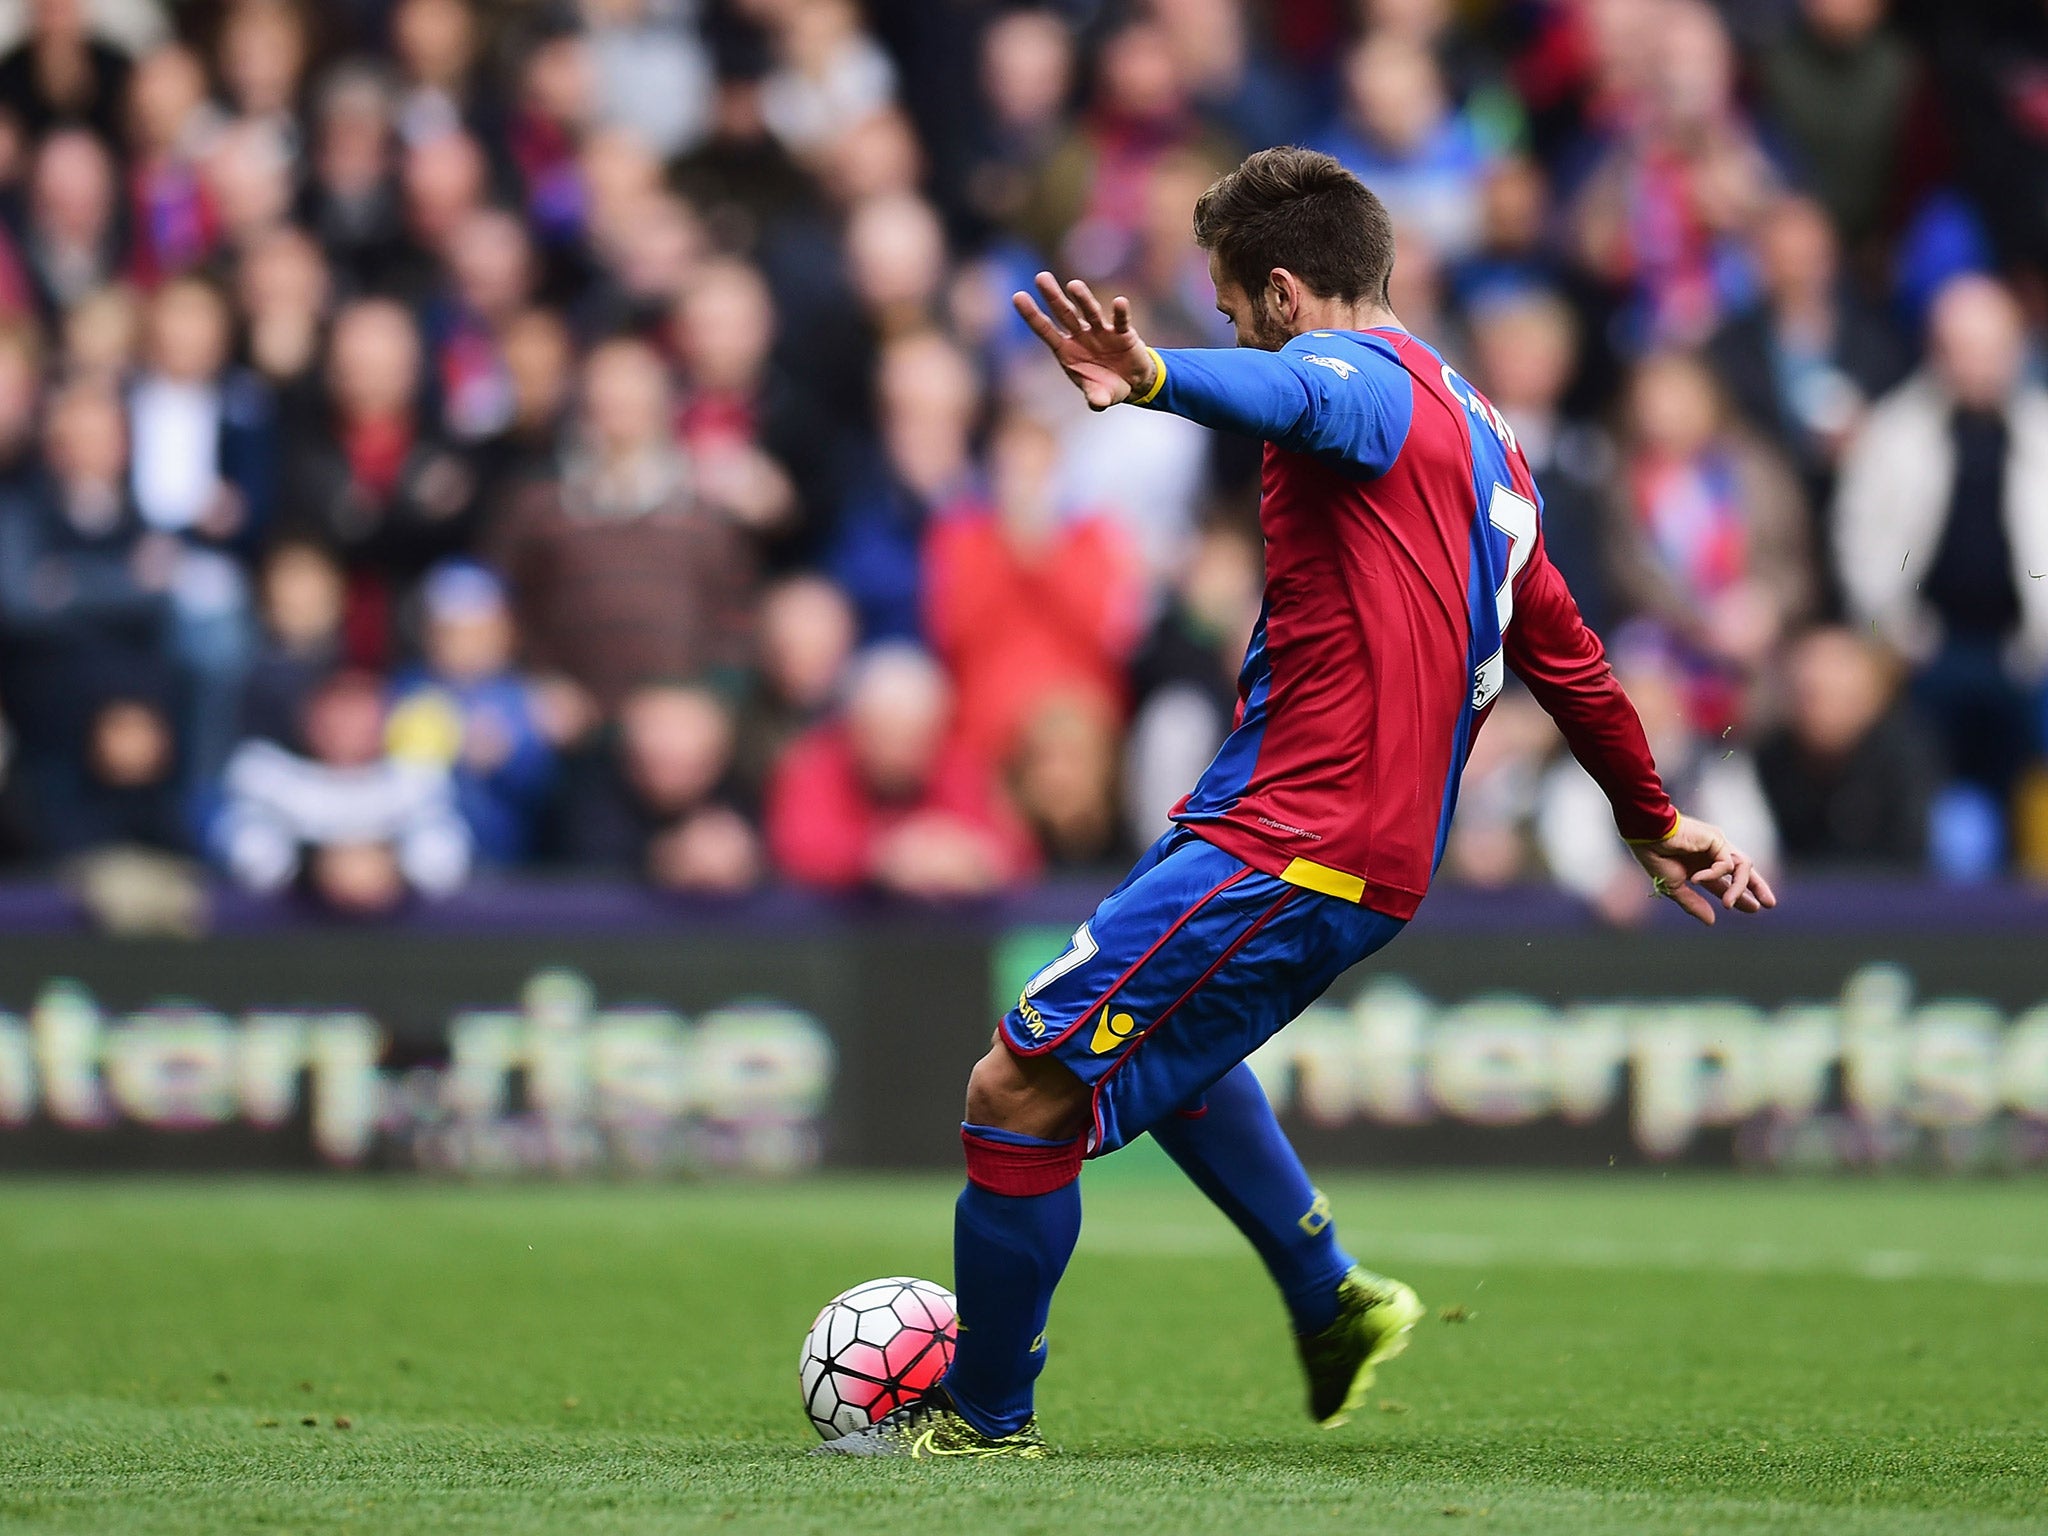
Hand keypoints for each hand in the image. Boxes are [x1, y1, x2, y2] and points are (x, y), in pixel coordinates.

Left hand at [1011, 271, 1155, 410]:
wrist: (1133, 383)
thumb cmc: (1107, 388)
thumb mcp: (1100, 396)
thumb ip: (1096, 398)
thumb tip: (1097, 403)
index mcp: (1066, 350)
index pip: (1045, 330)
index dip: (1032, 315)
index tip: (1018, 296)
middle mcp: (1081, 337)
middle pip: (1064, 313)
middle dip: (1053, 297)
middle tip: (1041, 277)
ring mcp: (1101, 332)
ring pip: (1090, 312)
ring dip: (1083, 299)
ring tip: (1074, 285)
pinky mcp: (1123, 333)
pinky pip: (1121, 321)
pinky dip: (1121, 312)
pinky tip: (1120, 302)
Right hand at [1629, 813, 1776, 926]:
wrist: (1647, 834)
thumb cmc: (1655, 857)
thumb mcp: (1675, 887)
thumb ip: (1693, 903)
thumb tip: (1712, 921)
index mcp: (1700, 866)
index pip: (1726, 882)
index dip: (1740, 895)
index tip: (1754, 908)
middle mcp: (1712, 855)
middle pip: (1743, 871)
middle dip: (1758, 887)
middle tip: (1770, 904)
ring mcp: (1716, 846)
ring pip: (1742, 867)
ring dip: (1739, 887)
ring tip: (1730, 905)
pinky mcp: (1717, 839)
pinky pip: (1725, 863)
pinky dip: (1713, 874)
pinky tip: (1696, 879)